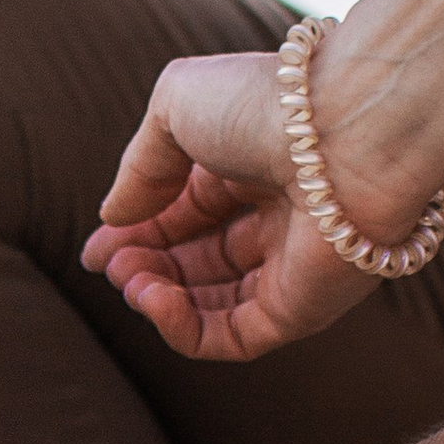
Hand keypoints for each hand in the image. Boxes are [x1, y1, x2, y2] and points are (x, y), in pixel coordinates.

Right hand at [83, 48, 386, 364]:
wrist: (349, 132)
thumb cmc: (269, 104)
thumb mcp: (177, 107)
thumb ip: (140, 167)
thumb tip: (113, 219)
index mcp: (253, 167)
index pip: (185, 215)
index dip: (135, 234)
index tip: (95, 249)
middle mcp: (277, 220)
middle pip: (194, 263)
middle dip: (142, 267)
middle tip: (112, 265)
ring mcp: (290, 270)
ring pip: (208, 305)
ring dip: (154, 298)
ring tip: (130, 280)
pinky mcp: (301, 311)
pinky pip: (232, 338)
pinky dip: (182, 329)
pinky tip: (154, 300)